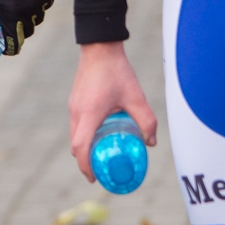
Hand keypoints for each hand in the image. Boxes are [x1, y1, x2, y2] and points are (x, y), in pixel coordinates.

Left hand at [0, 0, 53, 54]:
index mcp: (13, 15)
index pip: (15, 42)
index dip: (8, 44)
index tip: (2, 41)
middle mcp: (31, 10)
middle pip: (28, 31)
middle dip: (18, 29)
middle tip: (8, 22)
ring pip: (37, 16)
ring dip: (28, 15)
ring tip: (17, 7)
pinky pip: (44, 2)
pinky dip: (36, 2)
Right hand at [69, 42, 157, 180]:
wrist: (99, 46)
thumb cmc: (117, 71)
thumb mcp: (136, 97)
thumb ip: (146, 120)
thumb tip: (151, 142)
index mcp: (89, 113)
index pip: (80, 147)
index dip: (85, 166)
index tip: (94, 178)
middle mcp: (76, 112)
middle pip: (75, 144)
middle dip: (85, 161)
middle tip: (101, 170)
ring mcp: (73, 105)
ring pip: (75, 134)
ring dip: (84, 147)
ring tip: (101, 153)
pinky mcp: (74, 100)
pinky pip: (76, 124)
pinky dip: (84, 134)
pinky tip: (100, 132)